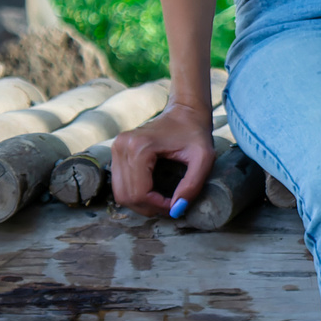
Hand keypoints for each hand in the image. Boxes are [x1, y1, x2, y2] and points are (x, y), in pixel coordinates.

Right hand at [112, 100, 214, 217]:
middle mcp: (122, 146)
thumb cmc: (196, 132)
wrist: (185, 111)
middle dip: (148, 207)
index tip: (174, 206)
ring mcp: (117, 147)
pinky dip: (134, 193)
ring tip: (161, 200)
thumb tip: (176, 210)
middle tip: (168, 206)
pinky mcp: (117, 150)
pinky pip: (120, 183)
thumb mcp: (204, 158)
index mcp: (140, 147)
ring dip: (140, 203)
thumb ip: (192, 185)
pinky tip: (152, 191)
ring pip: (120, 192)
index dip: (157, 206)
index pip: (139, 193)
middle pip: (127, 195)